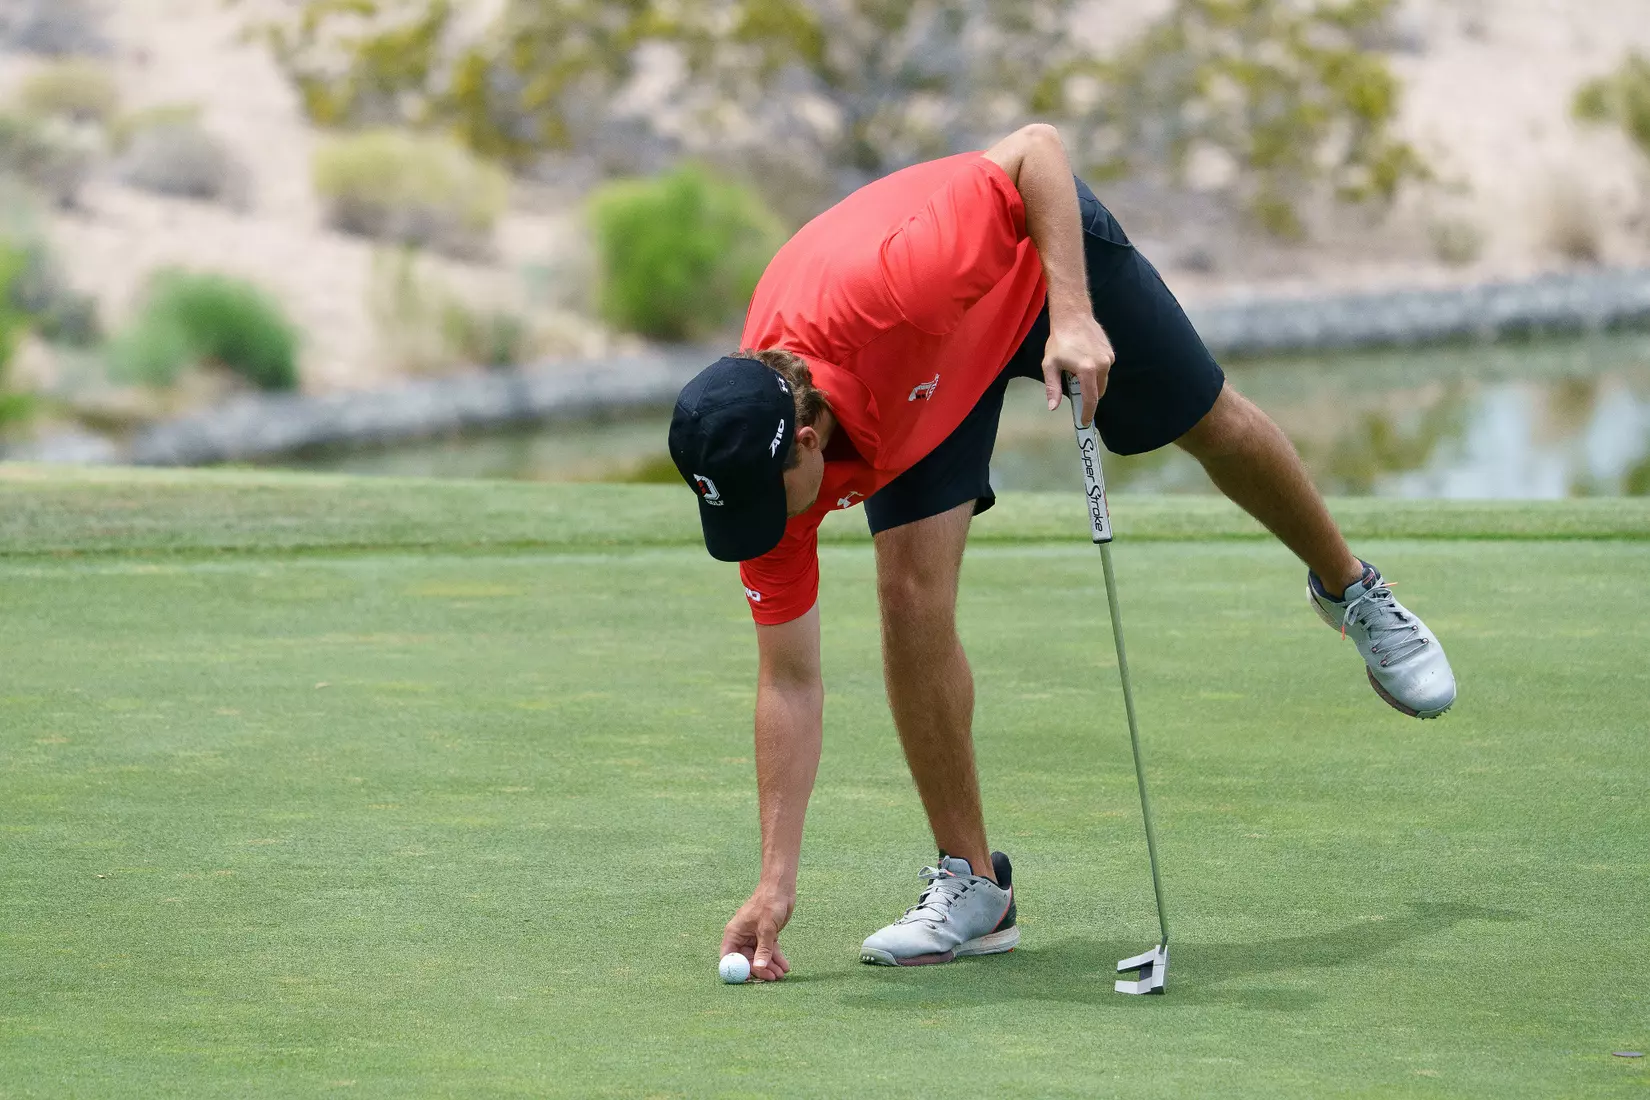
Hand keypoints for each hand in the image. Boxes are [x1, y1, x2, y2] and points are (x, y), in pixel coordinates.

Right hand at [720, 884, 794, 980]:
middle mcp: (742, 937)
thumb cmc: (769, 902)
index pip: (729, 957)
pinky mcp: (766, 936)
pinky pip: (769, 951)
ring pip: (760, 957)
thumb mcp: (766, 928)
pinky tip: (785, 966)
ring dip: (770, 966)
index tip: (749, 980)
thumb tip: (759, 969)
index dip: (737, 970)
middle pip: (746, 960)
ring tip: (782, 973)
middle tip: (773, 978)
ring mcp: (754, 937)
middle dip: (760, 970)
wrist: (781, 888)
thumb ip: (763, 950)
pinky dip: (776, 959)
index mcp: (734, 933)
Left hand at [1041, 313, 1114, 427]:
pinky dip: (1096, 371)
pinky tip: (1084, 360)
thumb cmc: (1059, 341)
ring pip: (1102, 381)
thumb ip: (1052, 387)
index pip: (1090, 399)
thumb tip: (1053, 407)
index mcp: (1087, 370)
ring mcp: (1108, 358)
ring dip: (1092, 383)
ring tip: (1076, 371)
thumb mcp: (1050, 365)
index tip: (1084, 422)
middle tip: (1075, 392)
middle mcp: (1102, 365)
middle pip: (1098, 392)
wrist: (1073, 316)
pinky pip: (1104, 369)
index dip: (1087, 413)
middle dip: (1088, 396)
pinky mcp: (1111, 352)